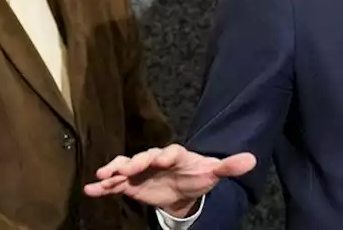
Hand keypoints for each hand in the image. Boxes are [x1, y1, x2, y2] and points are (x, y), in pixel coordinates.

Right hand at [83, 144, 255, 217]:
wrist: (184, 187)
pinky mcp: (131, 183)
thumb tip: (252, 159)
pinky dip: (103, 186)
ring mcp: (140, 171)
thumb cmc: (198, 175)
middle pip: (142, 158)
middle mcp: (154, 159)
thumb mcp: (214, 172)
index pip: (169, 152)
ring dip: (113, 171)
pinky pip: (116, 184)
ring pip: (125, 168)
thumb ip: (229, 166)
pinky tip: (90, 190)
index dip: (163, 155)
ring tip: (101, 177)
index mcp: (175, 155)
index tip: (159, 159)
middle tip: (123, 168)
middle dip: (133, 162)